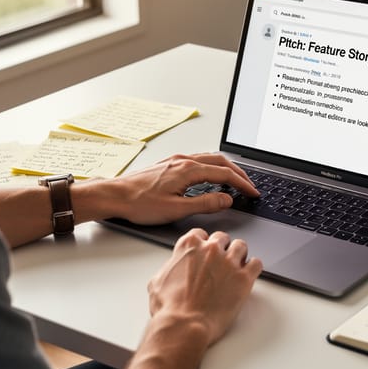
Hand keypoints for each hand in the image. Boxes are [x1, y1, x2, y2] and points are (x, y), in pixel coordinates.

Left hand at [73, 153, 258, 224]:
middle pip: (220, 161)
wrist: (114, 195)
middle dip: (239, 173)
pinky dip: (212, 167)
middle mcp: (184, 160)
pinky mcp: (169, 164)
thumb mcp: (176, 209)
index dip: (242, 184)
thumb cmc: (139, 203)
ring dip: (226, 168)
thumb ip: (205, 204)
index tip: (253, 193)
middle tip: (249, 186)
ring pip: (209, 158)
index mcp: (188, 170)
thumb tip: (226, 200)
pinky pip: (198, 160)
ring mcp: (176, 160)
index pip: (225, 174)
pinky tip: (210, 177)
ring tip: (235, 180)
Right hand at [112, 229, 261, 368]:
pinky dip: (253, 268)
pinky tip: (247, 276)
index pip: (200, 234)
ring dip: (239, 255)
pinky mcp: (244, 278)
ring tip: (235, 268)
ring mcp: (229, 262)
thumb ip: (171, 268)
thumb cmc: (170, 308)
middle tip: (219, 263)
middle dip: (221, 249)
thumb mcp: (158, 282)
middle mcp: (211, 249)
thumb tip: (174, 270)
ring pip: (241, 246)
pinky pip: (256, 264)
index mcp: (189, 246)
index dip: (203, 244)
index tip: (204, 253)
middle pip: (222, 238)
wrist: (185, 325)